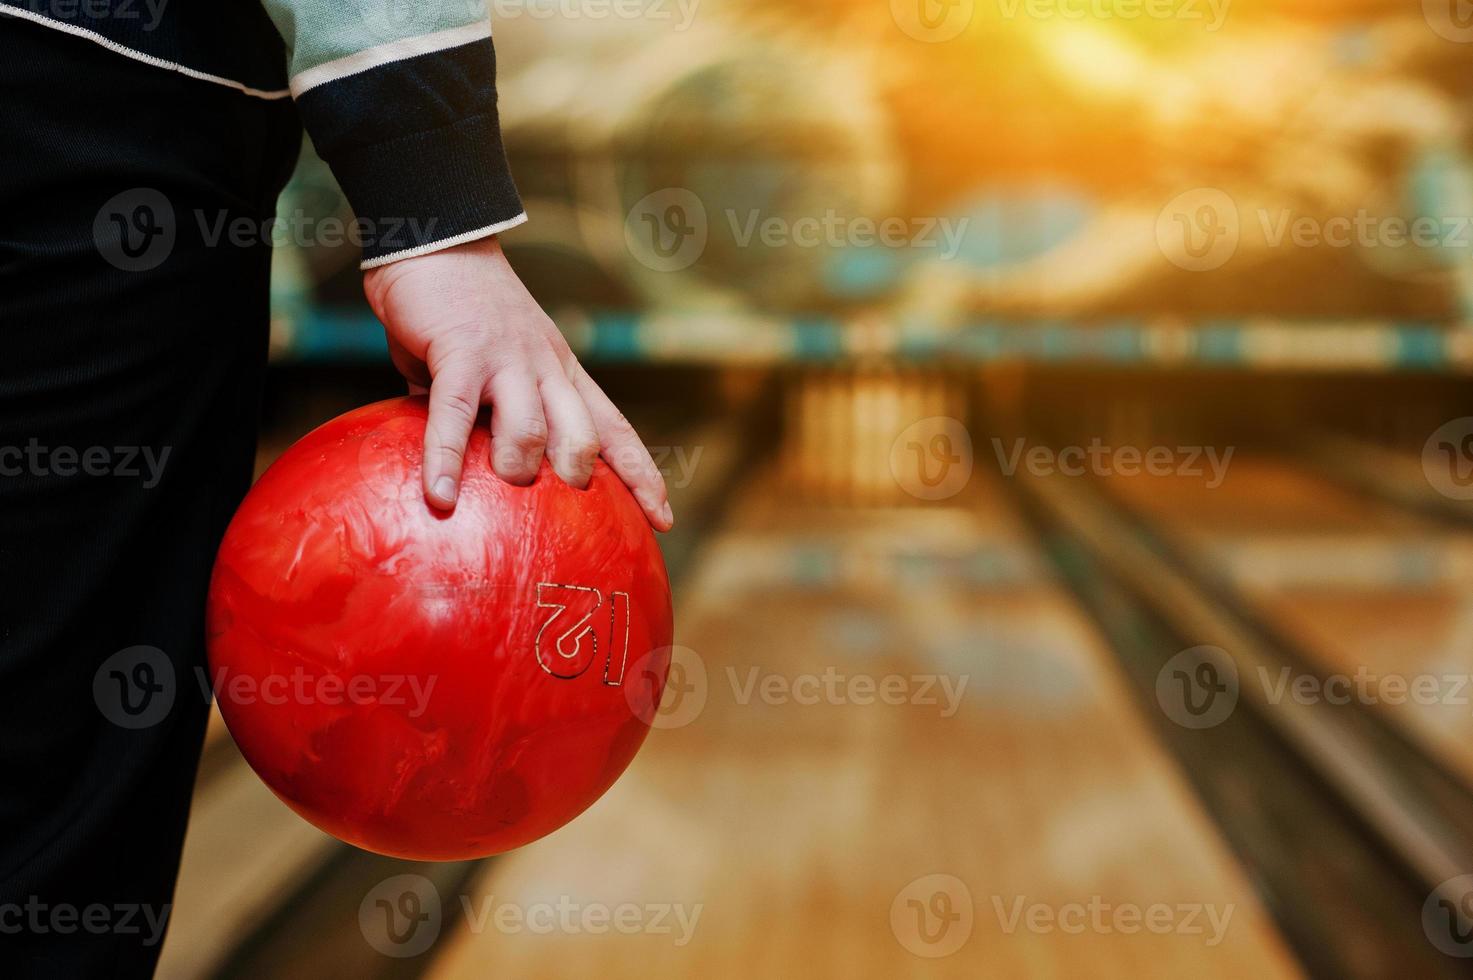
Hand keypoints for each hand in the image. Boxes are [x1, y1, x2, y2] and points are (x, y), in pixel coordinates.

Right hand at [363, 236, 673, 530]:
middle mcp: (547, 367)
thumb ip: (491, 410)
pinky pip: (457, 416)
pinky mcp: (461, 354)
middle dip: (580, 480)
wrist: (438, 236)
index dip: (642, 476)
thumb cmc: (463, 309)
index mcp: (563, 371)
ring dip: (517, 470)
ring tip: (495, 493)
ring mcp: (508, 360)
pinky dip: (447, 460)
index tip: (662, 519)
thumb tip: (466, 465)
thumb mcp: (499, 361)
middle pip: (586, 437)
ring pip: (532, 431)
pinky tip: (439, 497)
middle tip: (559, 512)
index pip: (616, 430)